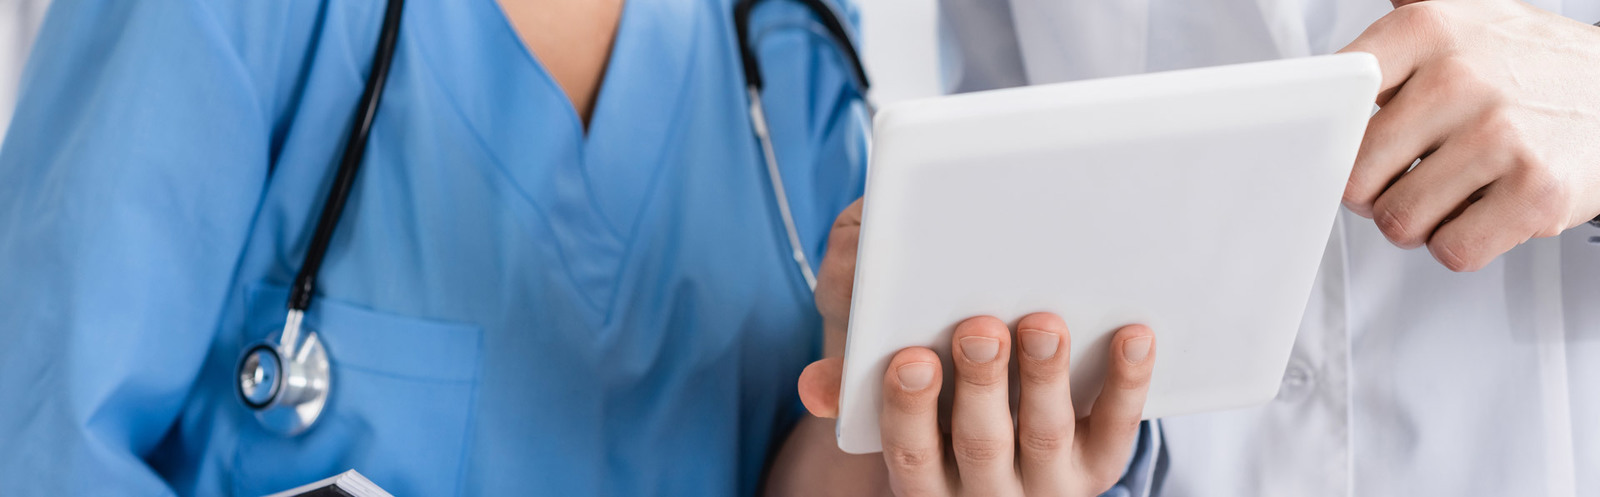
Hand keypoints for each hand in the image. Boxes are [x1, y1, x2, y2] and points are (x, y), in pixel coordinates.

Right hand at [796, 199, 1158, 496]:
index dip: (911, 408)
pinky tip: (1131, 334)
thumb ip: (858, 394)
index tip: (910, 358)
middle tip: (979, 326)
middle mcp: (987, 493)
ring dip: (1044, 378)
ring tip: (1043, 322)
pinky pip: (1116, 426)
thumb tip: (813, 384)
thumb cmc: (943, 426)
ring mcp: (1049, 482)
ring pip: (1044, 435)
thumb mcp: (902, 422)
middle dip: (979, 384)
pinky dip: (1126, 380)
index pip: (912, 452)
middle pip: (981, 442)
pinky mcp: (1103, 463)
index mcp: (927, 482)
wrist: (1014, 483)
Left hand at [1338, 0, 1599, 270]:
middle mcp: (1459, 76)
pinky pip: (1451, 250)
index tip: (1338, 144)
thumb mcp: (1459, 19)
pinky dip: (1458, 245)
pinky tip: (1480, 213)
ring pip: (1397, 221)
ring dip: (1415, 223)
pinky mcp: (1536, 191)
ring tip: (1447, 193)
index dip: (1327, 134)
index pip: (1333, 93)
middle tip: (1401, 179)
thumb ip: (1392, 30)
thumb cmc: (1526, 65)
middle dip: (1372, 192)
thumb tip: (1319, 55)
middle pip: (1355, 174)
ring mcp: (1499, 134)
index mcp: (1428, 29)